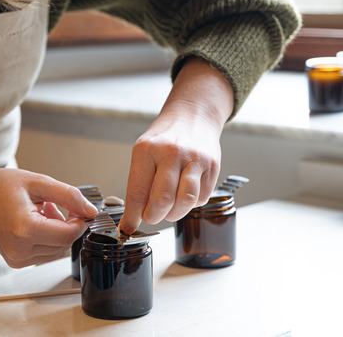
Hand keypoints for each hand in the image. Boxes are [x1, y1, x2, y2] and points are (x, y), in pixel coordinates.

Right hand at [0, 169, 97, 267]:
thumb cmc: (0, 188)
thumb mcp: (39, 183)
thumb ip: (69, 196)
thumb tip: (90, 211)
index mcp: (24, 229)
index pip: (68, 234)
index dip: (80, 221)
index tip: (79, 209)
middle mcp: (19, 249)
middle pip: (63, 244)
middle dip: (66, 225)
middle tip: (53, 206)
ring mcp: (16, 258)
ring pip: (56, 251)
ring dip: (56, 233)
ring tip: (41, 212)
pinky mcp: (16, 261)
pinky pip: (44, 254)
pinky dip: (47, 239)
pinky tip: (35, 223)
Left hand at [119, 58, 233, 233]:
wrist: (193, 116)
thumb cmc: (165, 137)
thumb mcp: (144, 151)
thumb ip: (139, 182)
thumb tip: (133, 217)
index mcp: (147, 150)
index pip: (137, 191)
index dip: (133, 215)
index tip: (129, 227)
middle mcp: (172, 153)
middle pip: (163, 200)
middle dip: (154, 216)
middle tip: (151, 216)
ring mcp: (195, 159)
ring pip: (186, 201)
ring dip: (175, 214)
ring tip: (169, 209)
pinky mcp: (212, 166)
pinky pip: (201, 197)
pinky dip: (191, 204)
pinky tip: (184, 193)